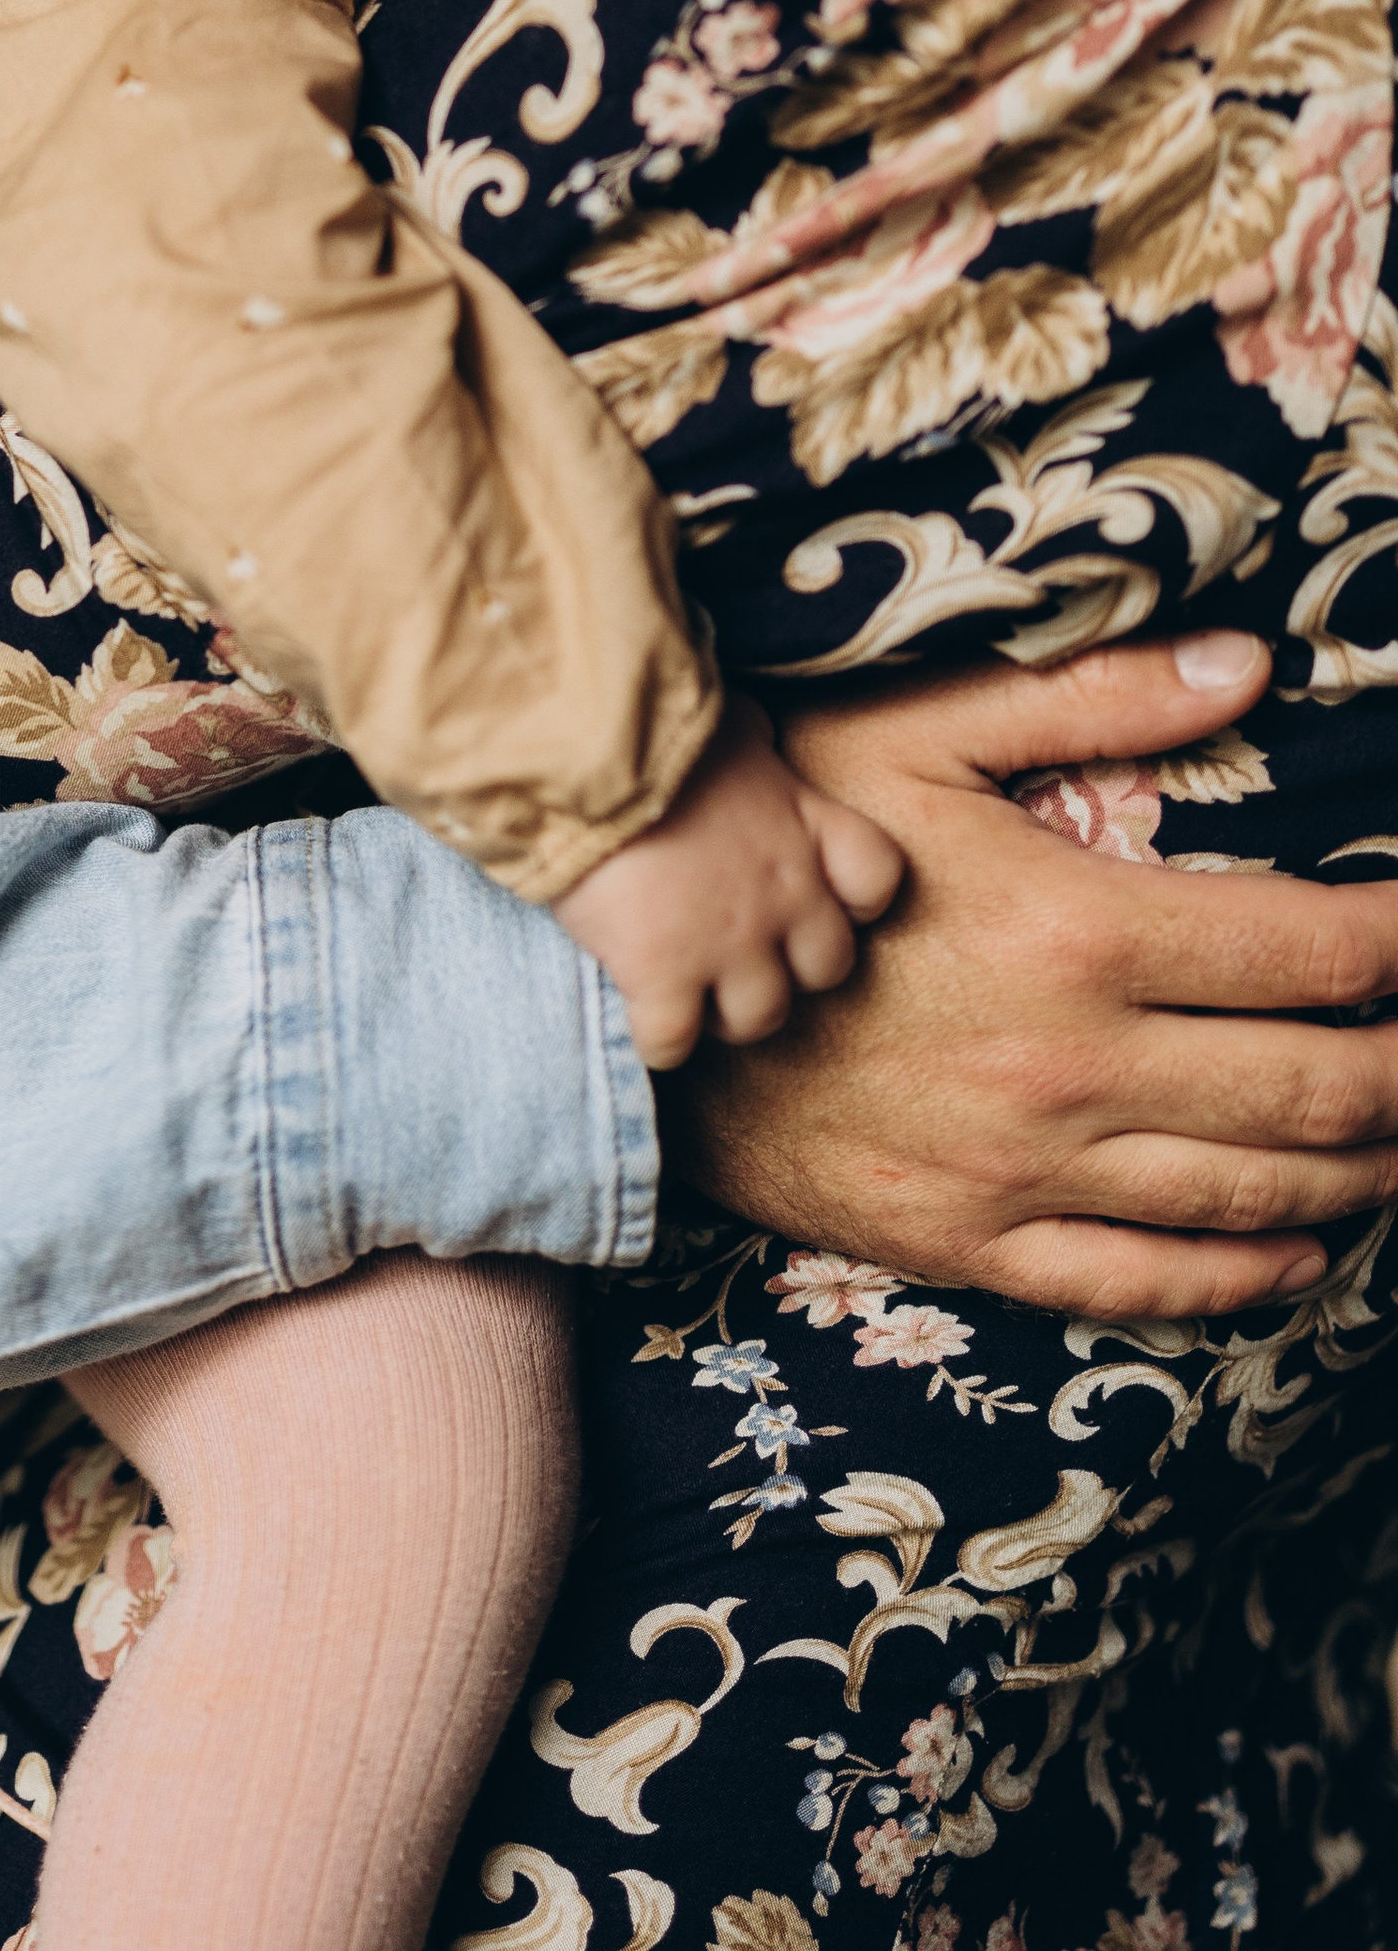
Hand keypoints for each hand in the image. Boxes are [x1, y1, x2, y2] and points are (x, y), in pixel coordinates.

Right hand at [552, 695, 902, 1068]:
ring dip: (727, 1010)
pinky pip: (675, 1043)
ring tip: (689, 989)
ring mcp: (730, 944)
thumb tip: (754, 741)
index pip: (876, 880)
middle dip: (788, 964)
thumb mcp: (728, 721)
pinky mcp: (664, 976)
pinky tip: (638, 1009)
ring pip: (761, 1018)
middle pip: (827, 968)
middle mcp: (786, 894)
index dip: (850, 899)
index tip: (812, 895)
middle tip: (739, 950)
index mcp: (806, 825)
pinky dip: (658, 1037)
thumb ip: (754, 747)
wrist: (589, 753)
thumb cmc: (655, 726)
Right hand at [671, 632, 1397, 1319]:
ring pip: (1254, 1197)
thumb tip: (1247, 664)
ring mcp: (1027, 1172)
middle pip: (1315, 1090)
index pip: (1309, 950)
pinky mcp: (973, 1245)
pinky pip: (1147, 1286)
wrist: (626, 1001)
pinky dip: (1250, 1279)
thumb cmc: (773, 846)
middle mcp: (1074, 1069)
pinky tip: (1303, 1253)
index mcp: (1078, 933)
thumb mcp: (910, 737)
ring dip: (1361, 1172)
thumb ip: (1088, 700)